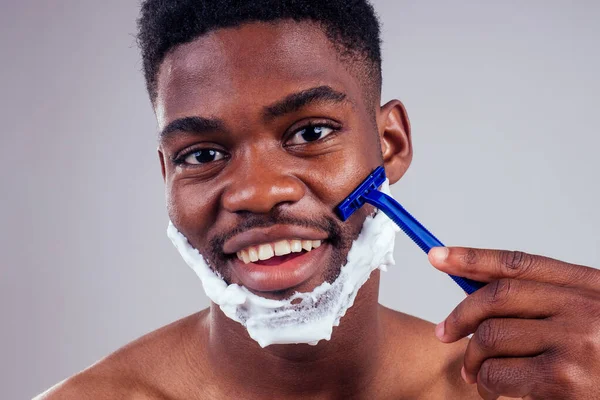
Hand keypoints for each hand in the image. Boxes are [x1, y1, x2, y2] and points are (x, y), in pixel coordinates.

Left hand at [429, 247, 599, 399]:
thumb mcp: (590, 315)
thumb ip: (545, 302)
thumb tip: (479, 295)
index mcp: (588, 286)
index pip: (517, 263)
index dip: (472, 258)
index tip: (437, 256)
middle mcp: (582, 307)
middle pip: (496, 297)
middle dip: (460, 315)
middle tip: (443, 333)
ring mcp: (574, 342)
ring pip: (490, 337)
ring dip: (473, 359)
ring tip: (477, 373)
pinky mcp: (563, 380)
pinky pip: (497, 373)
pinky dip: (485, 383)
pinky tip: (492, 389)